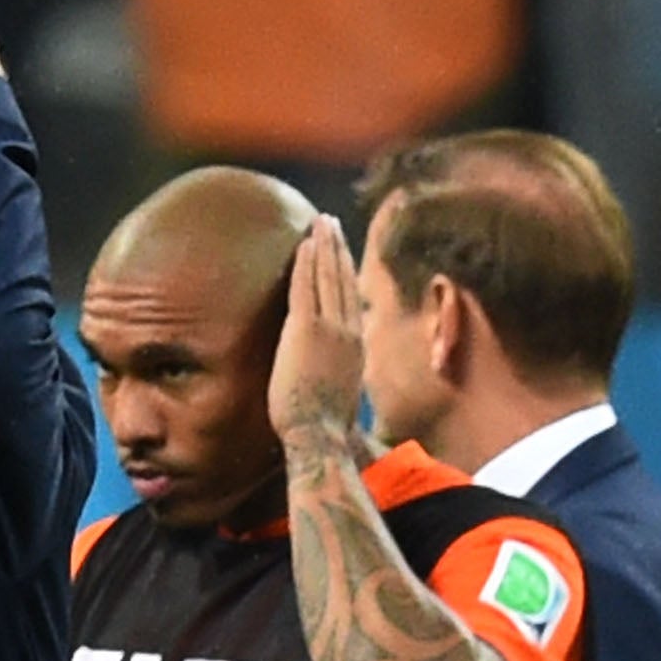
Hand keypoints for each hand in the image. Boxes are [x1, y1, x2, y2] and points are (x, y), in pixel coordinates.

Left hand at [268, 212, 366, 451]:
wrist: (319, 437)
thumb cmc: (326, 431)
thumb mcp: (340, 399)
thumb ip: (337, 382)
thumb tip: (336, 383)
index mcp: (357, 347)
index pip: (350, 300)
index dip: (346, 272)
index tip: (341, 252)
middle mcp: (348, 332)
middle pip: (343, 280)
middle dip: (337, 249)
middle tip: (331, 224)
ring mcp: (329, 330)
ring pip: (327, 277)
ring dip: (323, 247)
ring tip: (320, 223)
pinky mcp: (306, 331)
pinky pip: (306, 288)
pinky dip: (306, 263)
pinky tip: (303, 244)